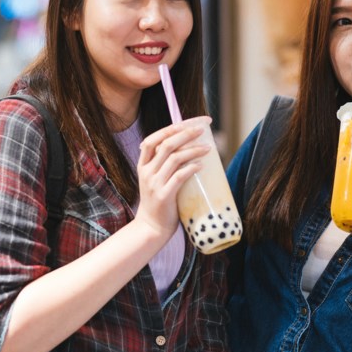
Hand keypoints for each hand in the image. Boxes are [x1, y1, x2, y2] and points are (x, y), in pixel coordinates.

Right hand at [135, 117, 212, 242]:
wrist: (151, 228)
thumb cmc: (159, 203)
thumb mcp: (155, 180)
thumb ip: (165, 166)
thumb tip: (190, 150)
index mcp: (143, 166)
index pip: (153, 139)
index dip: (171, 128)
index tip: (189, 123)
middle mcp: (146, 172)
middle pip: (165, 144)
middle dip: (185, 134)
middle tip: (202, 130)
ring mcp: (154, 184)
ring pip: (174, 158)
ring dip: (193, 150)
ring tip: (208, 148)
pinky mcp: (164, 196)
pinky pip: (179, 176)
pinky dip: (191, 168)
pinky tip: (201, 165)